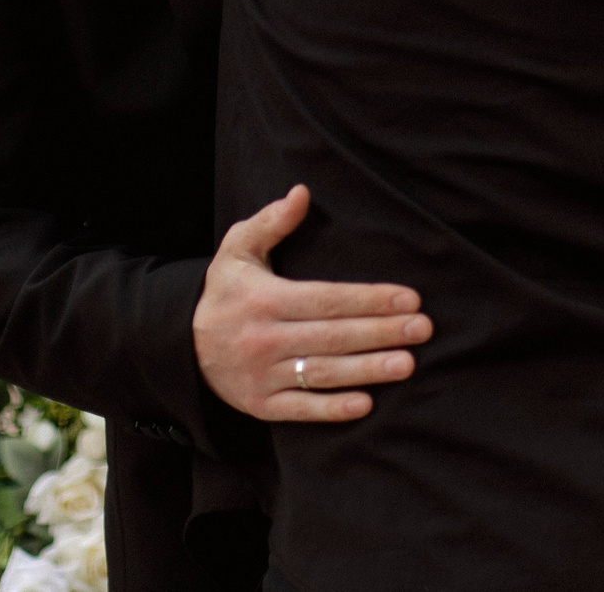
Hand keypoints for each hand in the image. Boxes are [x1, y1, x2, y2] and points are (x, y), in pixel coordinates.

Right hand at [193, 186, 432, 422]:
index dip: (368, 299)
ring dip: (367, 370)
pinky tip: (365, 404)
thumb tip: (301, 192)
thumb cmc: (224, 292)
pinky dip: (331, 409)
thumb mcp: (236, 250)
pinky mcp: (260, 406)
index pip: (326, 299)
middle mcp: (263, 339)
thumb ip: (269, 221)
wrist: (181, 346)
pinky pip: (299, 410)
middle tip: (422, 329)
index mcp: (264, 300)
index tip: (408, 298)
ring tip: (407, 364)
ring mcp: (261, 376)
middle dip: (381, 332)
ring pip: (322, 373)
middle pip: (332, 336)